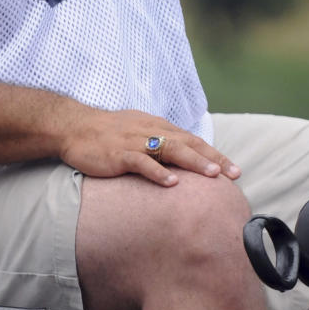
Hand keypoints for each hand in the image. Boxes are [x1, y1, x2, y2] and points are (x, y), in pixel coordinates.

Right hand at [58, 108, 240, 187]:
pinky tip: (172, 182)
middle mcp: (151, 132)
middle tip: (234, 174)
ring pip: (170, 150)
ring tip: (212, 175)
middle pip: (189, 144)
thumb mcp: (139, 132)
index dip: (215, 154)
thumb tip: (181, 160)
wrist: (75, 127)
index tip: (234, 170)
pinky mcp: (119, 154)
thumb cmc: (108, 133)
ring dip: (193, 162)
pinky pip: (142, 163)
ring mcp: (135, 142)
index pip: (193, 141)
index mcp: (158, 127)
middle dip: (213, 159)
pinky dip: (158, 172)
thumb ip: (160, 143)